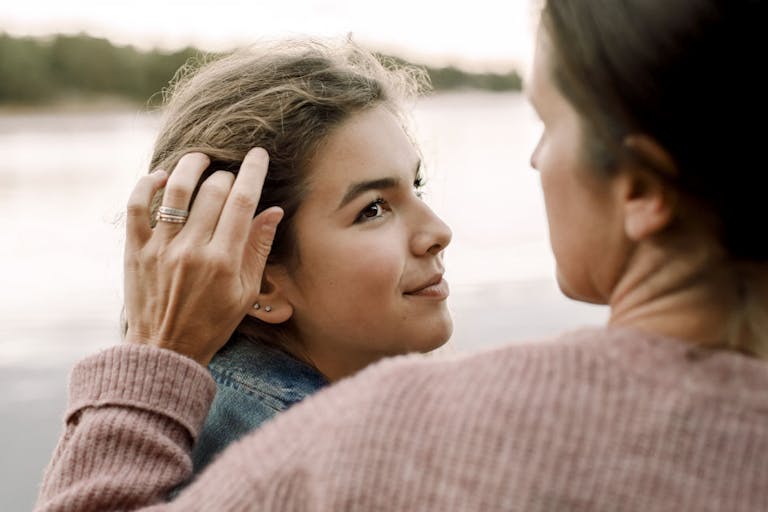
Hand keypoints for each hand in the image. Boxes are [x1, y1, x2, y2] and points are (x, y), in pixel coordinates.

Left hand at [123, 148, 282, 364]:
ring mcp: (161, 248)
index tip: (259, 154)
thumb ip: (258, 248)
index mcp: (224, 261)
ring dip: (191, 165)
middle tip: (231, 177)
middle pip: (214, 191)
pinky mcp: (135, 250)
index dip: (253, 171)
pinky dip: (148, 184)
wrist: (165, 350)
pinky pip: (137, 205)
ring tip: (201, 159)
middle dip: (227, 174)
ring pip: (176, 189)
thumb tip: (274, 210)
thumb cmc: (212, 323)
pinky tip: (163, 177)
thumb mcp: (246, 292)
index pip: (243, 202)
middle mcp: (192, 250)